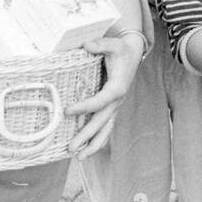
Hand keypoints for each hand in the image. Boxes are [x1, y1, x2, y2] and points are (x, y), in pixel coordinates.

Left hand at [67, 33, 143, 159]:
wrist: (133, 54)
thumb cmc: (120, 49)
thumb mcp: (112, 44)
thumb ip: (100, 44)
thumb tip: (87, 46)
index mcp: (117, 87)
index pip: (100, 101)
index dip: (84, 107)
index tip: (67, 111)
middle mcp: (117, 101)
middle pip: (102, 122)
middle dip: (87, 136)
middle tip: (72, 147)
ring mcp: (115, 107)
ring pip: (106, 130)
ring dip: (93, 144)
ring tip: (79, 157)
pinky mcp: (112, 108)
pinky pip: (105, 127)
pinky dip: (97, 140)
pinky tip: (86, 150)